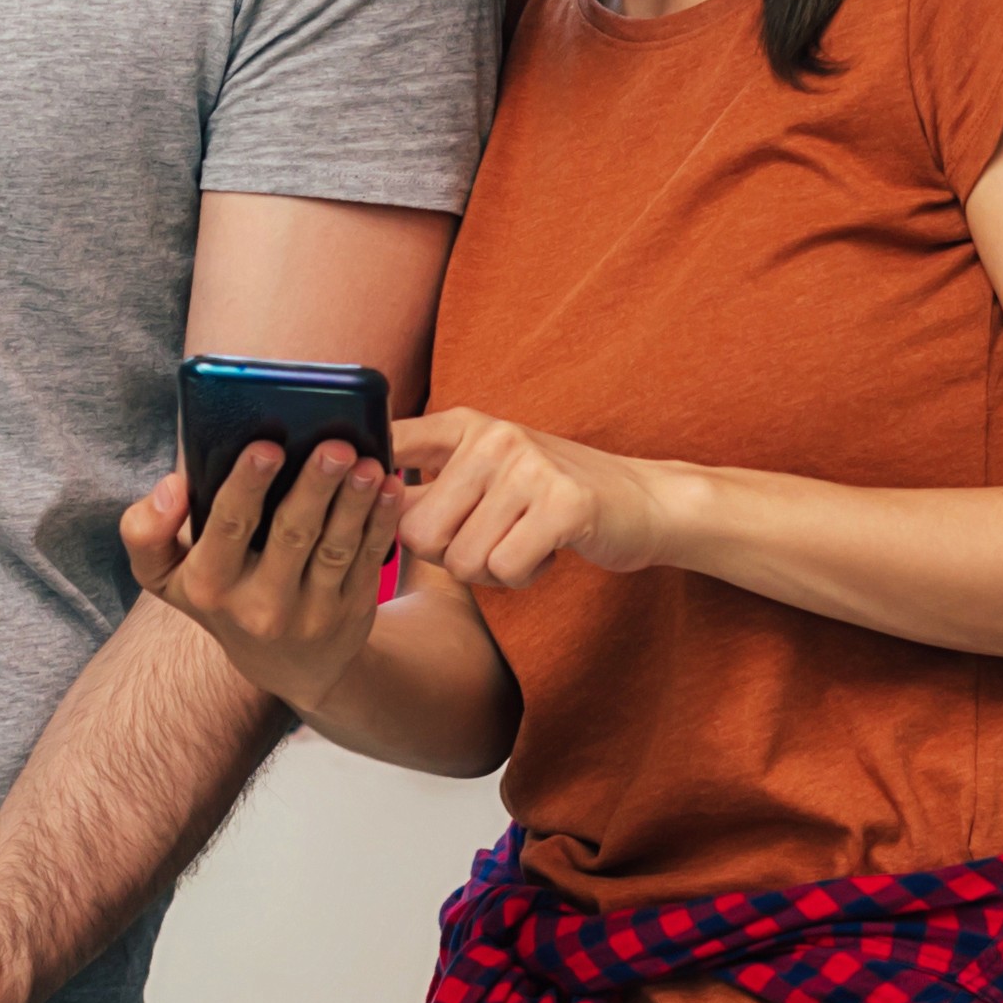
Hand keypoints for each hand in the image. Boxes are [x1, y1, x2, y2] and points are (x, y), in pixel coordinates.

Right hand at [117, 443, 400, 711]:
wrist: (286, 666)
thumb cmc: (221, 595)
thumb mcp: (168, 578)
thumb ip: (148, 530)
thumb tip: (172, 485)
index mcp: (209, 584)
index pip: (226, 528)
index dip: (246, 487)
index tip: (267, 447)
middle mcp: (258, 606)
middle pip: (290, 535)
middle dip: (313, 487)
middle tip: (335, 447)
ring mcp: (309, 613)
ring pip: (335, 548)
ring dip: (355, 503)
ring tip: (368, 464)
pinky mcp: (349, 613)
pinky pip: (367, 560)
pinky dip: (381, 522)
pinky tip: (389, 487)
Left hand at [390, 407, 675, 592]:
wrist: (644, 502)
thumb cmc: (549, 498)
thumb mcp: (487, 473)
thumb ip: (429, 486)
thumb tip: (358, 512)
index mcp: (464, 425)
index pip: (387, 445)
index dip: (367, 487)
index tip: (368, 507)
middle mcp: (493, 437)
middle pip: (417, 531)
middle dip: (445, 557)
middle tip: (486, 544)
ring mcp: (530, 467)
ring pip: (461, 559)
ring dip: (490, 571)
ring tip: (522, 542)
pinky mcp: (564, 504)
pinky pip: (505, 568)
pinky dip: (523, 577)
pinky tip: (547, 552)